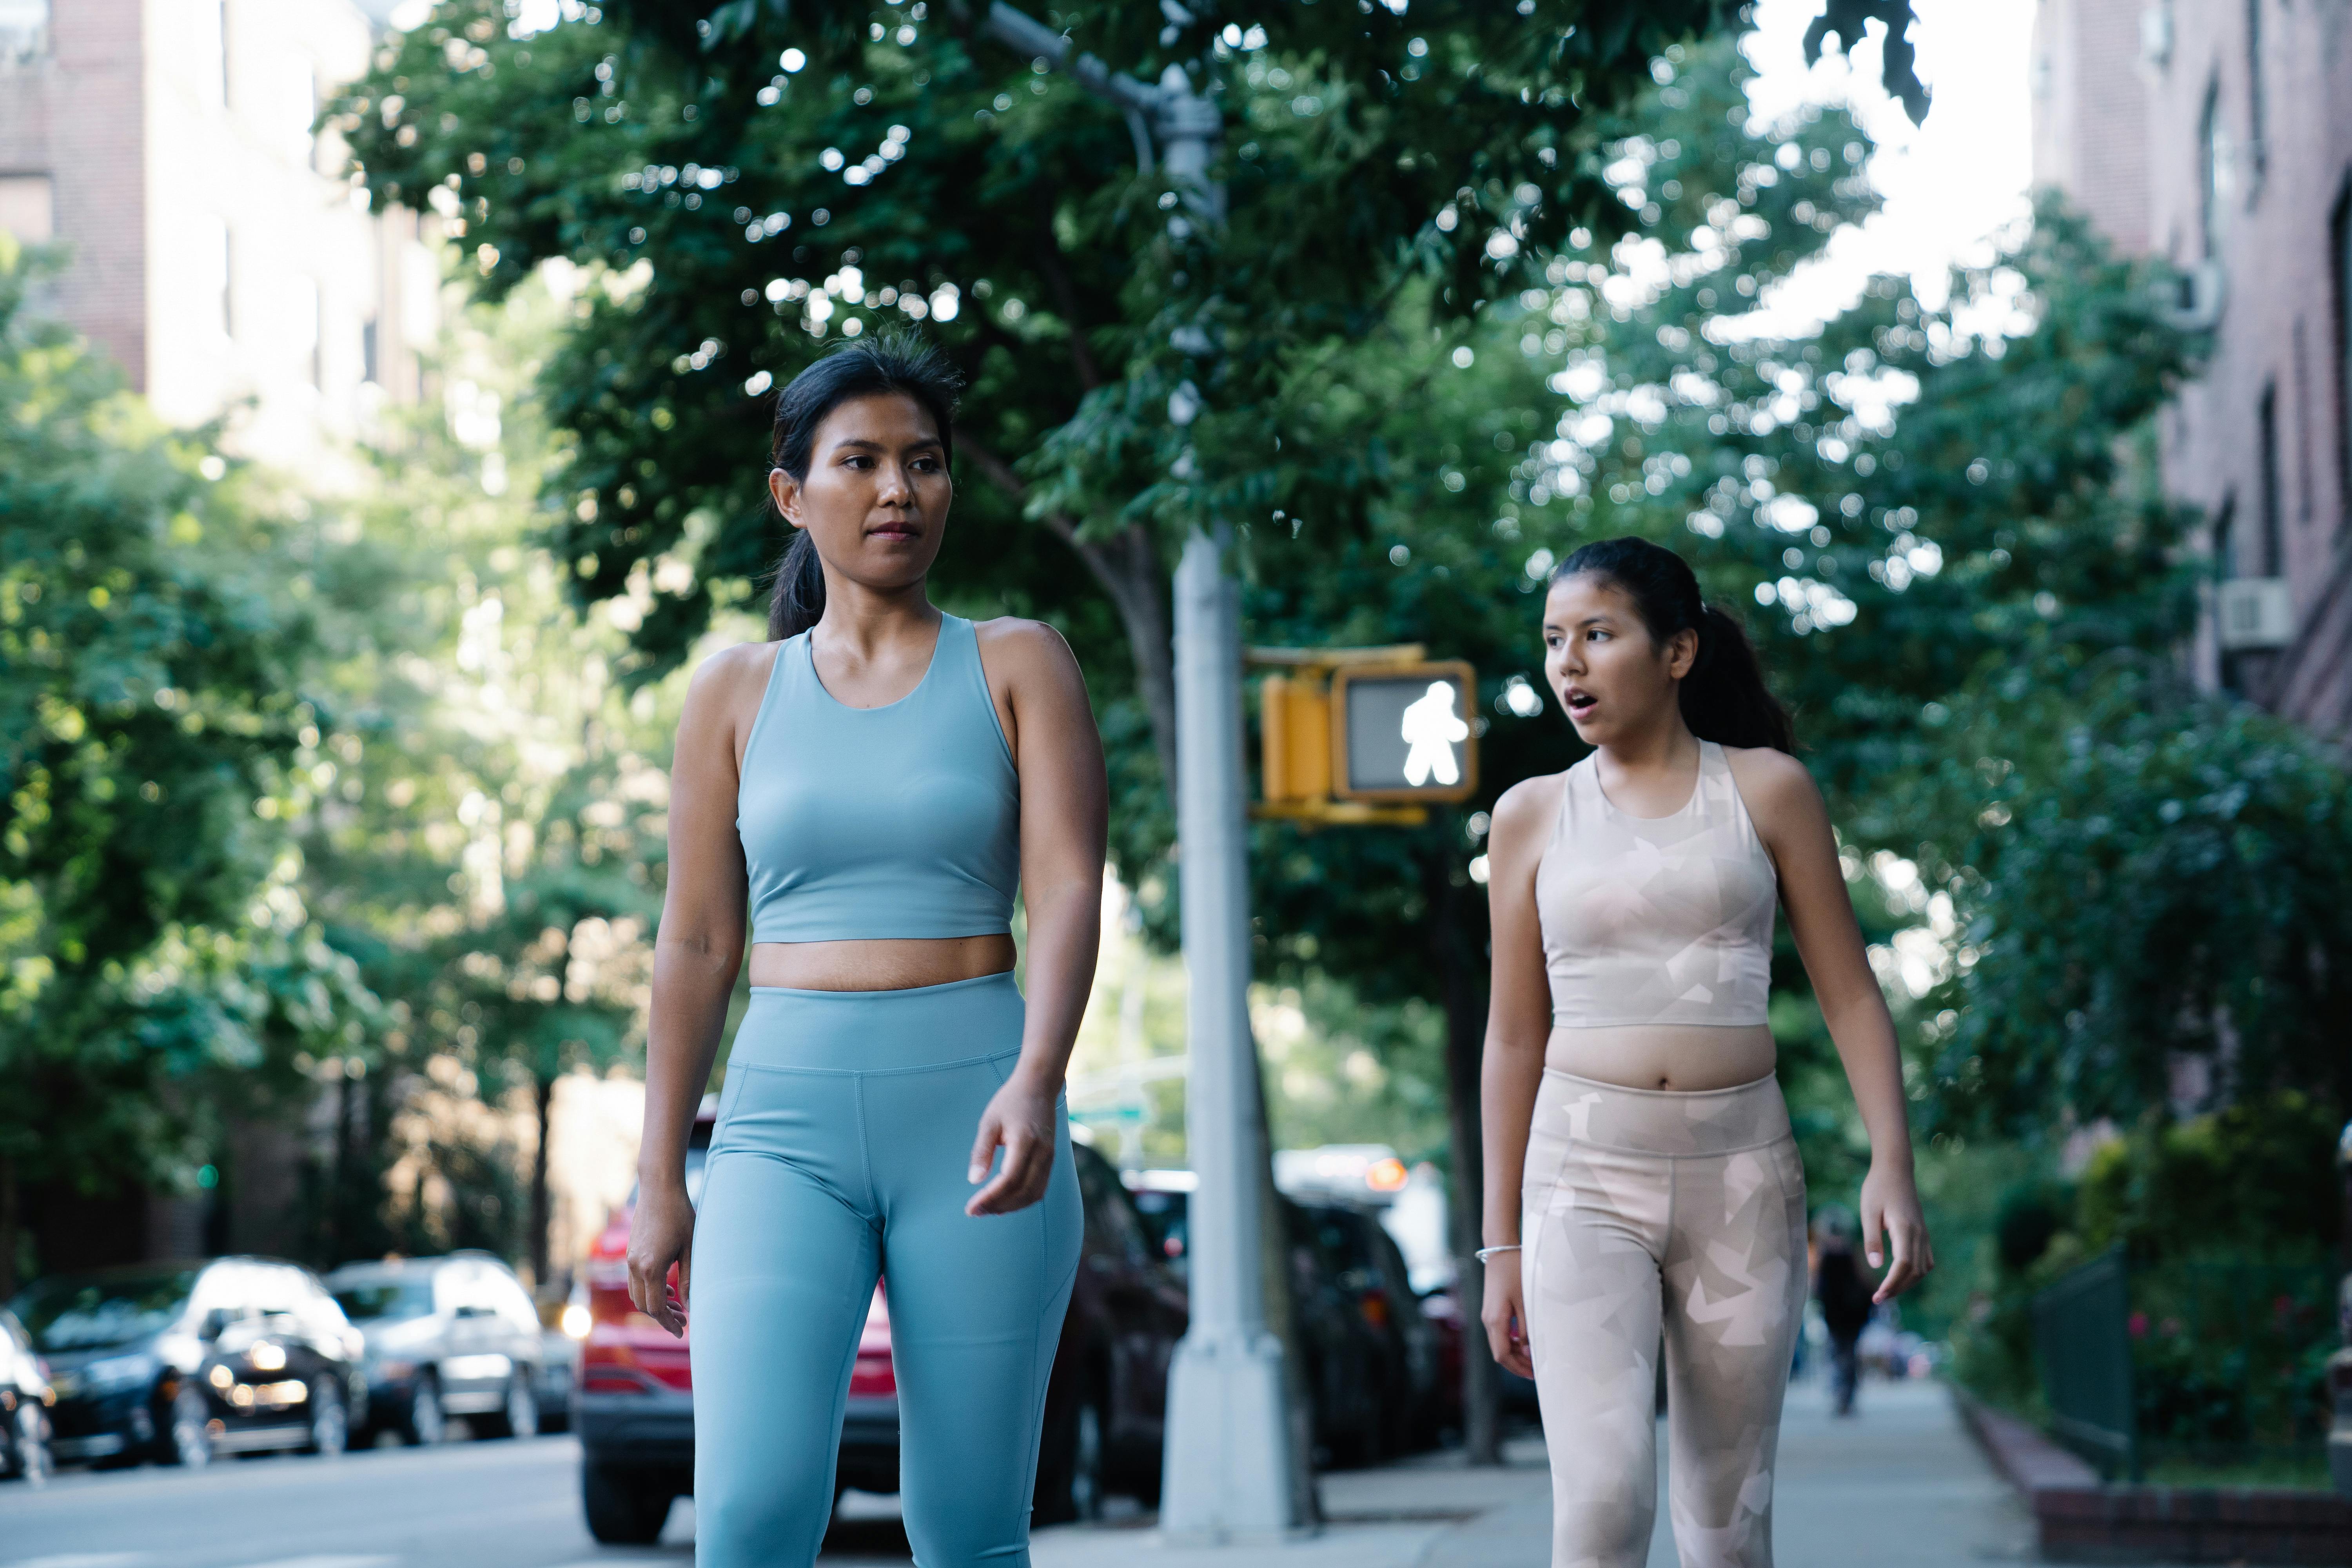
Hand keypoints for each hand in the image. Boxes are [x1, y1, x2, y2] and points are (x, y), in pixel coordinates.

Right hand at [627, 1179, 695, 1337]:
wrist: (659, 1188)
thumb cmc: (680, 1215)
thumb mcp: (690, 1248)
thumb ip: (689, 1279)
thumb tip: (690, 1306)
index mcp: (651, 1267)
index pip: (656, 1308)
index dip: (668, 1323)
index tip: (682, 1331)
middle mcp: (635, 1266)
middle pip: (644, 1306)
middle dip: (662, 1317)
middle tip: (683, 1320)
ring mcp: (629, 1259)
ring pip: (636, 1295)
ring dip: (654, 1305)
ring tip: (677, 1306)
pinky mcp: (630, 1253)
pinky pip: (635, 1281)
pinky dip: (648, 1290)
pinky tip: (667, 1288)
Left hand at [966, 1072, 1058, 1216]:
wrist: (1039, 1085)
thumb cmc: (1010, 1101)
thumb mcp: (989, 1121)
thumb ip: (981, 1151)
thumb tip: (974, 1180)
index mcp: (1025, 1142)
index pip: (1009, 1180)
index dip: (990, 1198)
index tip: (971, 1207)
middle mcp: (1042, 1153)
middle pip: (1022, 1192)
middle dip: (998, 1206)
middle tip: (975, 1212)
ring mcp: (1049, 1157)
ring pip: (1033, 1194)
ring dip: (1011, 1207)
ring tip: (988, 1209)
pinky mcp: (1050, 1159)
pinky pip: (1039, 1188)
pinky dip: (1023, 1199)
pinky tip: (1005, 1201)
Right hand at [1479, 1249, 1533, 1377]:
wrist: (1500, 1251)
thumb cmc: (1514, 1273)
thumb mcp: (1525, 1302)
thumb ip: (1527, 1329)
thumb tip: (1529, 1351)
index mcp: (1495, 1321)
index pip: (1503, 1355)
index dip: (1518, 1368)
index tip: (1534, 1374)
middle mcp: (1488, 1321)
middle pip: (1499, 1353)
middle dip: (1516, 1365)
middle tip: (1535, 1371)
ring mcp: (1488, 1315)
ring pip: (1499, 1344)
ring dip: (1514, 1354)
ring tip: (1532, 1359)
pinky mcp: (1491, 1310)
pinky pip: (1499, 1333)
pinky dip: (1511, 1343)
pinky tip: (1524, 1343)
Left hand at [1860, 1160, 1934, 1303]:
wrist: (1895, 1169)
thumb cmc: (1878, 1188)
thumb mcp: (1868, 1211)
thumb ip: (1872, 1239)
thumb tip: (1876, 1266)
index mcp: (1905, 1228)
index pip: (1903, 1265)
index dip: (1892, 1284)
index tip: (1878, 1296)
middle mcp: (1919, 1233)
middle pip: (1914, 1271)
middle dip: (1898, 1288)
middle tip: (1878, 1298)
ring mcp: (1923, 1234)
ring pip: (1922, 1268)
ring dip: (1907, 1283)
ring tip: (1887, 1291)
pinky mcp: (1922, 1233)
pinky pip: (1925, 1260)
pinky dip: (1915, 1273)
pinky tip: (1901, 1277)